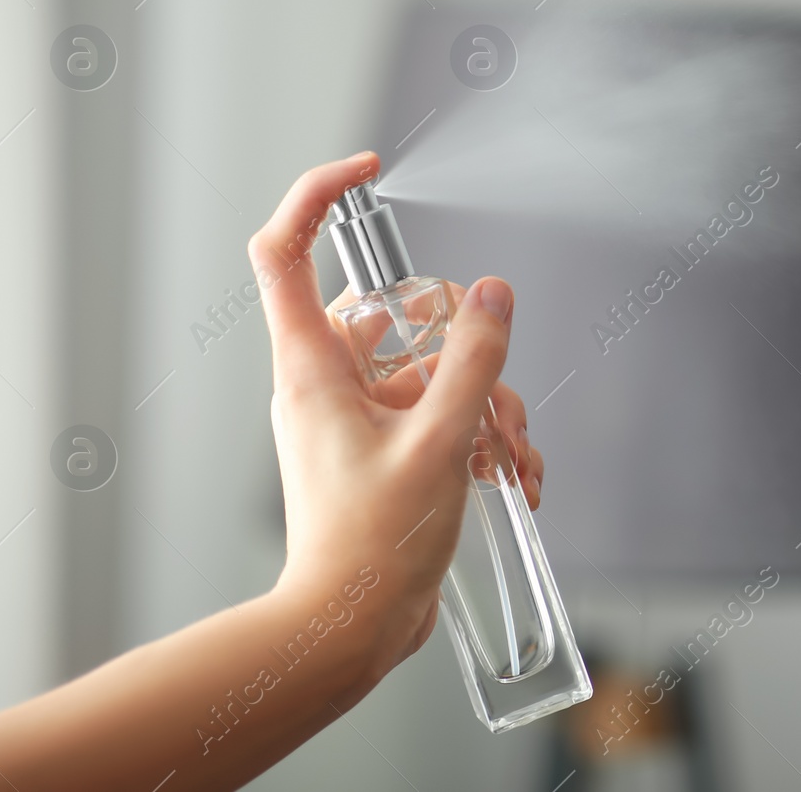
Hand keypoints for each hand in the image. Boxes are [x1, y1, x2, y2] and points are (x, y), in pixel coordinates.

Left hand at [247, 151, 540, 689]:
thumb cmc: (371, 546)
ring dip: (490, 409)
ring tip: (512, 463)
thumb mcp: (439, 441)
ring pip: (435, 372)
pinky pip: (443, 416)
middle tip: (492, 407)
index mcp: (313, 365)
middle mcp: (330, 381)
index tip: (369, 171)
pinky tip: (516, 484)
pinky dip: (485, 440)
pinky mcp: (390, 450)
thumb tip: (493, 294)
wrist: (351, 630)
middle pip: (396, 315)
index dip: (317, 196)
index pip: (284, 251)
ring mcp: (360, 417)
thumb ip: (471, 360)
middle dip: (467, 354)